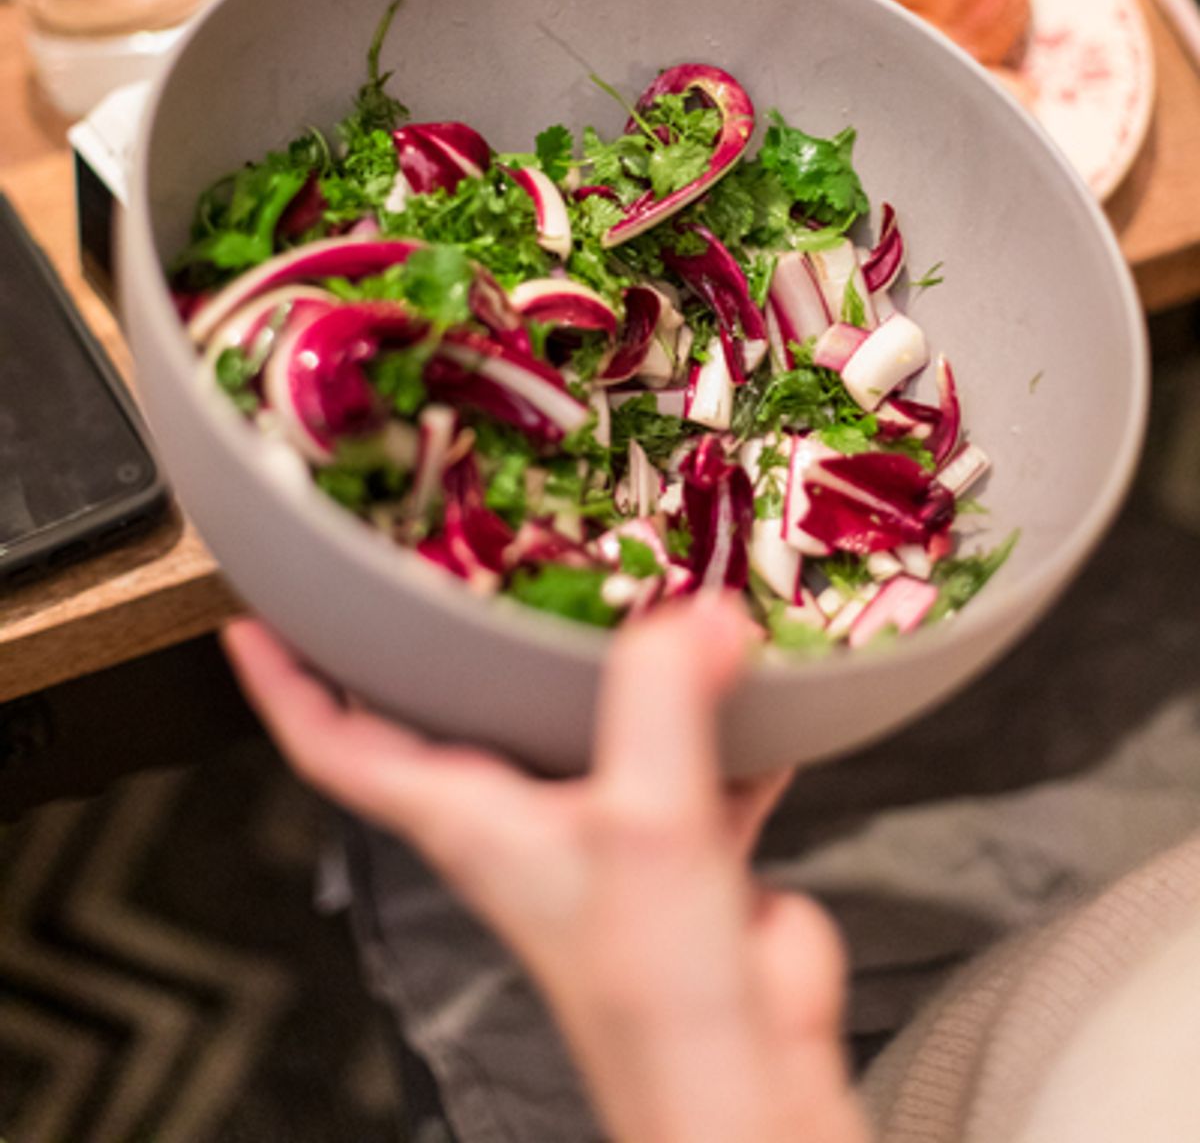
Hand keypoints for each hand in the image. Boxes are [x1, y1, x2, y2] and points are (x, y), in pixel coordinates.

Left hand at [225, 600, 866, 1142]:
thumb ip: (661, 695)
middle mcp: (517, 817)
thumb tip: (698, 615)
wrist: (738, 1075)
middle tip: (457, 552)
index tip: (249, 622)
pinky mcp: (679, 845)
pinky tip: (755, 682)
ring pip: (580, 722)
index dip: (283, 681)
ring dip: (602, 663)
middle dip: (447, 637)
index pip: (334, 743)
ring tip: (622, 586)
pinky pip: (691, 753)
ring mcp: (599, 828)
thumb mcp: (644, 815)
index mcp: (465, 815)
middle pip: (455, 712)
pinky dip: (719, 718)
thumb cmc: (650, 990)